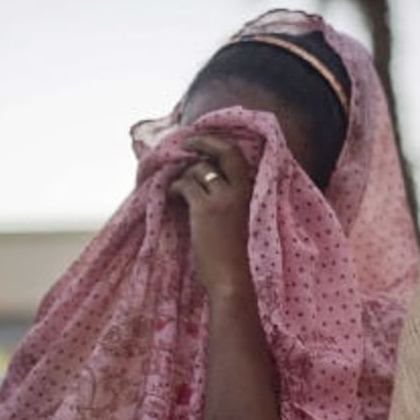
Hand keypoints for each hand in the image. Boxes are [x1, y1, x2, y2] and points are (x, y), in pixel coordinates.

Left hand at [168, 135, 253, 296]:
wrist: (232, 278)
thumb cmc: (233, 256)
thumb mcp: (237, 220)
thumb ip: (228, 199)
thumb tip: (202, 180)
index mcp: (248, 193)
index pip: (236, 155)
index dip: (216, 142)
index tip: (200, 141)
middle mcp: (237, 190)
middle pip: (222, 151)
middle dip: (201, 142)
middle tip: (184, 144)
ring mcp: (221, 198)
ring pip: (197, 169)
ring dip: (182, 176)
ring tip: (175, 189)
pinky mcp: (204, 209)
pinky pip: (184, 185)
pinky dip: (173, 188)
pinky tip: (171, 198)